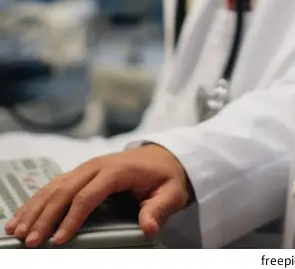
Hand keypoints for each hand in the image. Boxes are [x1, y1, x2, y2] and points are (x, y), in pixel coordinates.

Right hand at [4, 144, 192, 247]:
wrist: (165, 157)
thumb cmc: (166, 177)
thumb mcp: (171, 193)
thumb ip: (159, 209)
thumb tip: (149, 226)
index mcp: (116, 170)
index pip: (88, 195)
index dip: (72, 218)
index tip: (59, 240)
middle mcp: (96, 165)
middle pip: (65, 190)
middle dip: (46, 217)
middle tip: (32, 242)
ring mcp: (86, 168)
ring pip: (54, 187)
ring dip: (35, 209)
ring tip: (18, 231)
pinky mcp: (80, 174)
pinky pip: (55, 186)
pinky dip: (37, 201)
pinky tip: (22, 217)